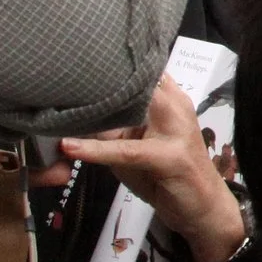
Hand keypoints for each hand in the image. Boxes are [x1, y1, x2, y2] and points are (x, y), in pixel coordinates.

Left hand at [59, 76, 248, 261]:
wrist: (204, 209)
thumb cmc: (168, 177)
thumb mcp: (137, 145)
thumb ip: (113, 125)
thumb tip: (72, 111)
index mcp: (170, 97)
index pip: (140, 67)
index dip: (108, 58)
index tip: (74, 52)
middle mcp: (175, 104)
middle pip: (136, 77)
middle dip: (97, 74)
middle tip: (58, 70)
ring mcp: (176, 128)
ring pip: (130, 106)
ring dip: (94, 105)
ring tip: (57, 99)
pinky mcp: (168, 156)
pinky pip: (126, 150)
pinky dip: (96, 149)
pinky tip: (70, 147)